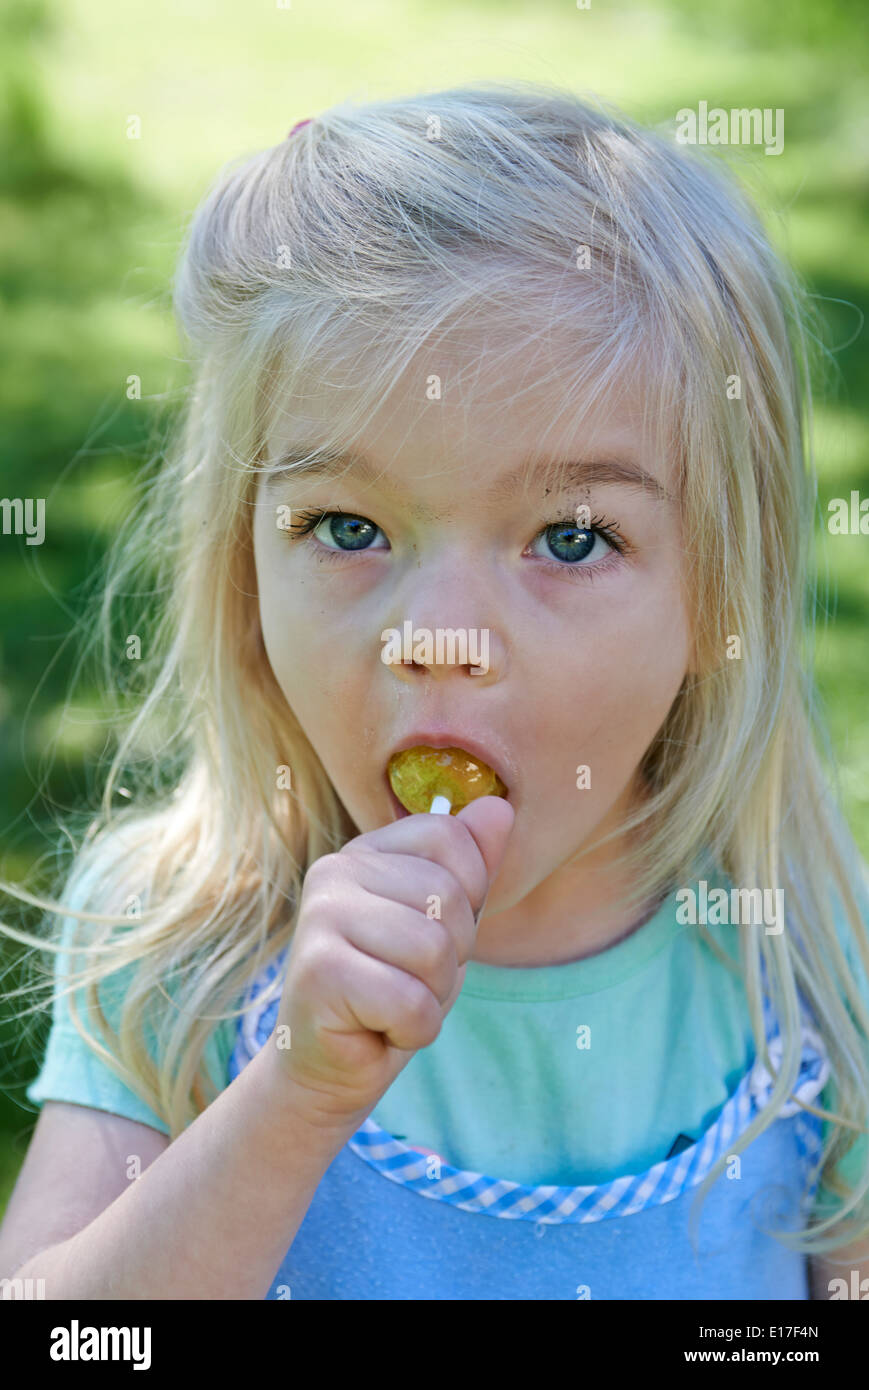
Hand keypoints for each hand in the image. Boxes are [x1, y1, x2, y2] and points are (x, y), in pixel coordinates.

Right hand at [266, 796, 513, 1129]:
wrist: (327, 1069)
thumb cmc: (389, 992)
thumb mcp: (443, 925)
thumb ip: (470, 866)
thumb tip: (500, 806)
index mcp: (366, 851)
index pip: (450, 837)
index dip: (467, 896)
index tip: (429, 935)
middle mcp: (335, 870)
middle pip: (448, 897)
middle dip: (450, 957)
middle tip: (406, 981)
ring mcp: (321, 917)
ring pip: (434, 951)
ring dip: (431, 996)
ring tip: (392, 1004)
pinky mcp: (318, 972)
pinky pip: (412, 1002)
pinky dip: (413, 1030)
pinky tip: (377, 1029)